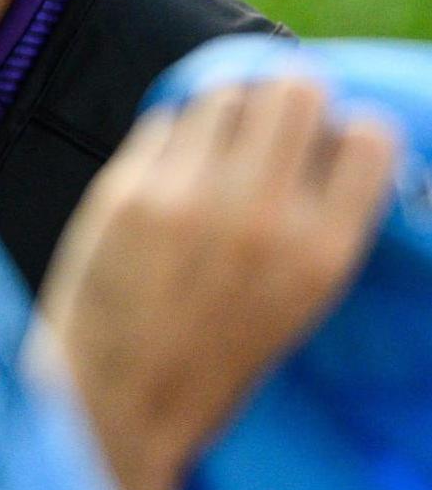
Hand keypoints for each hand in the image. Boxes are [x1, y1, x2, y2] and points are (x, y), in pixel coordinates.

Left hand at [37, 76, 398, 489]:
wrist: (119, 400)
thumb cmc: (213, 354)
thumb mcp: (298, 299)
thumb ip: (313, 222)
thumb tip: (325, 132)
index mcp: (322, 252)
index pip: (370, 136)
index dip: (343, 129)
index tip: (322, 141)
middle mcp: (263, 216)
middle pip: (295, 89)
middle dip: (282, 99)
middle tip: (262, 127)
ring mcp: (192, 198)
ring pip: (223, 95)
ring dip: (221, 111)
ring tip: (211, 148)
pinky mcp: (128, 191)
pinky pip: (162, 123)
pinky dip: (168, 139)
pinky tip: (165, 173)